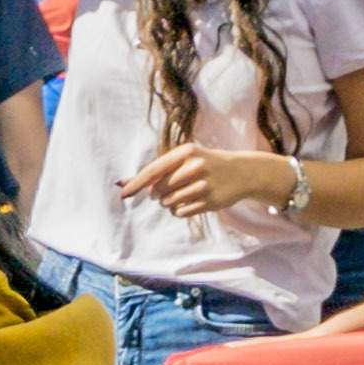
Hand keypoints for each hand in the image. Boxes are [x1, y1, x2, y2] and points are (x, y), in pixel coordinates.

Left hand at [118, 141, 289, 218]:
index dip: (137, 183)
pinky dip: (179, 211)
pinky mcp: (211, 201)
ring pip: (170, 203)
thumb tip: (123, 183)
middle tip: (167, 191)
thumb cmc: (204, 164)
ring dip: (169, 203)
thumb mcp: (184, 159)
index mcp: (186, 152)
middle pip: (160, 189)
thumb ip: (157, 171)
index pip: (154, 170)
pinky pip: (181, 212)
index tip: (123, 195)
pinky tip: (188, 203)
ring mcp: (204, 184)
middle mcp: (195, 166)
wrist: (241, 172)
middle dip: (158, 194)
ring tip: (180, 196)